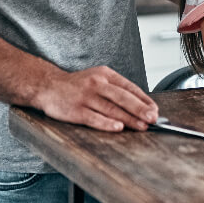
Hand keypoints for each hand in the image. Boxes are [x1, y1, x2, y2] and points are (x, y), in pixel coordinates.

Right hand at [34, 66, 158, 132]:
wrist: (48, 86)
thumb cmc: (77, 85)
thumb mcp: (98, 78)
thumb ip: (115, 89)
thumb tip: (139, 104)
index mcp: (105, 74)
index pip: (129, 87)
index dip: (144, 99)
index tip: (155, 109)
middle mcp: (97, 84)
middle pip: (122, 97)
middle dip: (140, 109)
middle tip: (153, 118)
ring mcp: (86, 97)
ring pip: (111, 109)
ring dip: (129, 119)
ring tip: (142, 126)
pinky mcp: (76, 110)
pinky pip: (94, 118)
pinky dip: (107, 123)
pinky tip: (118, 128)